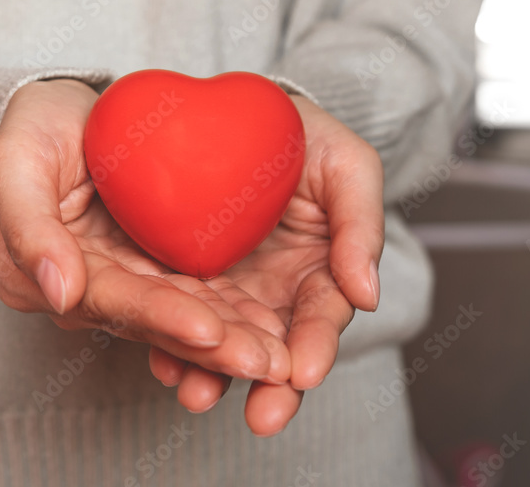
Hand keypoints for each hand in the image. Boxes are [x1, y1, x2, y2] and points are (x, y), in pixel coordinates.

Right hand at [0, 79, 290, 383]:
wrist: (71, 108)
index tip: (209, 331)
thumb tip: (59, 294)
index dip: (162, 318)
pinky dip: (238, 314)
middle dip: (212, 347)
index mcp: (44, 277)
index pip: (113, 301)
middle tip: (265, 363)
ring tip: (279, 359)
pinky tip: (277, 331)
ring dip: (232, 341)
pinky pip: (203, 294)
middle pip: (156, 323)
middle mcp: (90, 291)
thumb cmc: (38, 126)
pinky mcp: (161, 269)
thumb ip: (26, 226)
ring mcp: (130, 282)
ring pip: (186, 317)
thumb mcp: (15, 160)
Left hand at [148, 95, 384, 434]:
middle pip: (275, 348)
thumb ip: (363, 226)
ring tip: (199, 395)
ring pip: (223, 343)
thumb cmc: (306, 137)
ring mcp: (228, 290)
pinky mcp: (183, 279)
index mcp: (320, 273)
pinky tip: (162, 362)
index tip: (303, 372)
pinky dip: (169, 343)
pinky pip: (176, 316)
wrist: (245, 113)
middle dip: (270, 386)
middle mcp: (275, 293)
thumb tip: (368, 295)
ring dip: (214, 374)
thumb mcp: (349, 167)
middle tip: (263, 415)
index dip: (316, 345)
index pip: (322, 317)